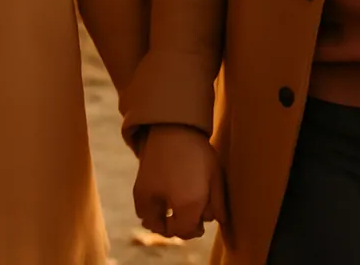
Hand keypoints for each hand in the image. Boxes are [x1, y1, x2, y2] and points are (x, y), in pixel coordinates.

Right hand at [132, 124, 226, 240]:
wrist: (172, 128)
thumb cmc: (198, 152)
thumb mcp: (216, 176)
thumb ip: (218, 203)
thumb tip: (220, 221)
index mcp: (188, 203)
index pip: (186, 231)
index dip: (193, 230)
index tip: (199, 224)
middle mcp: (165, 204)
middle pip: (170, 230)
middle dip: (180, 227)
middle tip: (189, 217)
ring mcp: (148, 197)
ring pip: (154, 223)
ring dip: (164, 222)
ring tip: (174, 211)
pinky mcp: (139, 189)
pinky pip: (144, 212)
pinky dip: (152, 213)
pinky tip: (163, 203)